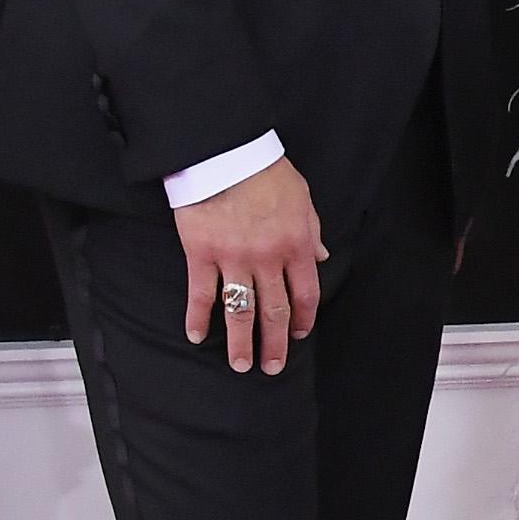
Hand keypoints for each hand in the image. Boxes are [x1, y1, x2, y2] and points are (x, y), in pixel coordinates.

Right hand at [174, 157, 325, 372]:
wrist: (224, 152)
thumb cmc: (266, 171)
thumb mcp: (302, 198)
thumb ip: (311, 231)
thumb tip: (322, 256)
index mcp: (295, 245)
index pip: (305, 294)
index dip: (302, 319)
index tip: (297, 335)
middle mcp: (267, 258)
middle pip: (274, 311)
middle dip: (274, 344)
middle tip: (271, 367)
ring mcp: (233, 259)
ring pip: (240, 311)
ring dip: (241, 342)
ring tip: (241, 365)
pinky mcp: (201, 254)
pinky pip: (201, 294)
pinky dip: (198, 318)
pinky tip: (196, 336)